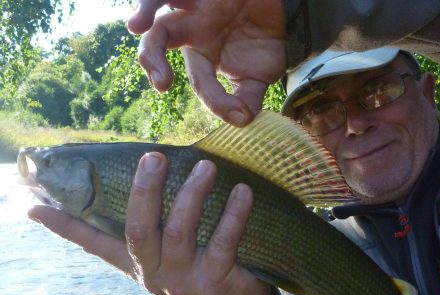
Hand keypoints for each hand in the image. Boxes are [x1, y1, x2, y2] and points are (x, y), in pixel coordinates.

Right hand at [28, 152, 271, 294]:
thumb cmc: (199, 266)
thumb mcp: (169, 251)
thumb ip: (157, 222)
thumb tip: (149, 177)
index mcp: (137, 262)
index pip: (94, 244)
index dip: (65, 226)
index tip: (33, 206)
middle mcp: (153, 272)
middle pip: (138, 230)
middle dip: (143, 192)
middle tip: (153, 157)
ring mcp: (182, 279)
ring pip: (179, 233)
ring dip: (192, 197)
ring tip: (206, 167)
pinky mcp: (214, 283)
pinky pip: (223, 243)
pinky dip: (233, 215)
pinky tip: (242, 192)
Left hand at [127, 0, 286, 125]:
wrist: (286, 12)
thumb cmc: (266, 42)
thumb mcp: (260, 74)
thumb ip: (248, 98)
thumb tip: (244, 120)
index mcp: (201, 56)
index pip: (200, 81)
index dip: (217, 100)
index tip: (240, 115)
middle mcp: (191, 29)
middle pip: (159, 39)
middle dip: (152, 59)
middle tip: (162, 84)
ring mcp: (195, 3)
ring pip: (158, 1)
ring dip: (144, 10)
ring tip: (136, 26)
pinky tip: (163, 8)